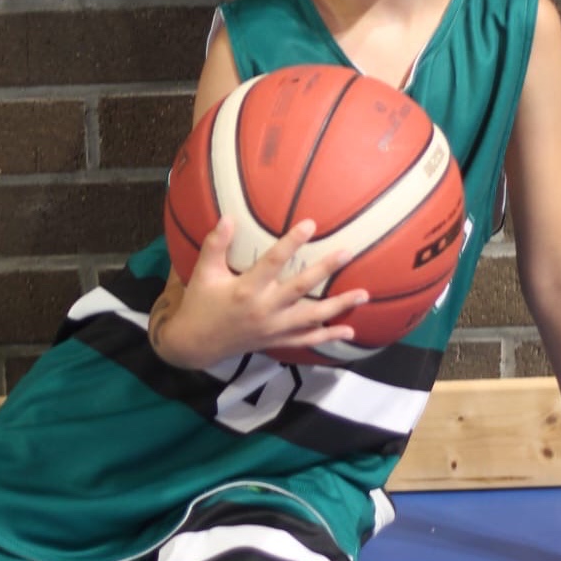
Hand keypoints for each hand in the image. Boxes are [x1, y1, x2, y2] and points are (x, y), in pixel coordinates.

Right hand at [152, 216, 368, 370]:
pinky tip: (349, 331)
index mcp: (245, 289)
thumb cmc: (200, 303)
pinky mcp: (277, 341)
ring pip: (311, 317)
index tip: (311, 224)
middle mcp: (264, 309)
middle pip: (300, 288)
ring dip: (339, 306)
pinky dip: (328, 336)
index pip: (273, 262)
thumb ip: (215, 245)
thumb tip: (228, 216)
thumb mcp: (203, 273)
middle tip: (347, 253)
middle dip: (325, 270)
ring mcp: (274, 328)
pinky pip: (307, 340)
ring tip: (364, 294)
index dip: (292, 242)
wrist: (196, 344)